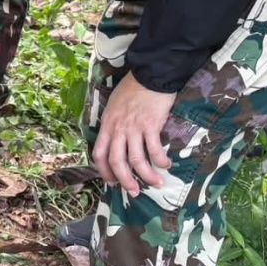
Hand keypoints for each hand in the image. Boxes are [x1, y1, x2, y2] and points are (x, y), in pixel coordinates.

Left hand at [92, 73, 174, 196]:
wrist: (150, 74)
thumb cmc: (133, 89)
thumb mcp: (115, 106)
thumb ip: (115, 124)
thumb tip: (119, 141)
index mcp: (107, 124)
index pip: (99, 153)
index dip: (104, 171)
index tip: (112, 181)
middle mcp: (118, 128)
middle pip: (117, 161)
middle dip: (125, 180)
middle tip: (134, 191)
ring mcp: (133, 127)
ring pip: (137, 160)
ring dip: (147, 175)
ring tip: (156, 183)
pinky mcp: (150, 125)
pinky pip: (154, 149)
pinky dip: (160, 160)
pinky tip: (166, 164)